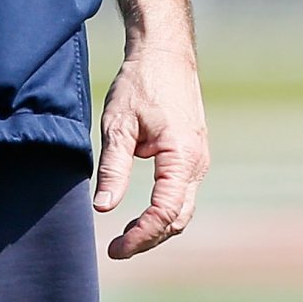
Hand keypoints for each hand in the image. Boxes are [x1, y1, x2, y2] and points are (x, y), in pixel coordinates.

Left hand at [92, 42, 207, 259]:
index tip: (114, 249)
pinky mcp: (192, 155)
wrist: (165, 51)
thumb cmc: (140, 83)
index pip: (165, 213)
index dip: (140, 236)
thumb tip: (104, 208)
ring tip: (124, 236)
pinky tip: (140, 214)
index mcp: (182, 156)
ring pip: (182, 209)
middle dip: (149, 239)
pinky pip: (182, 193)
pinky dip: (164, 210)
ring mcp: (198, 159)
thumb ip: (113, 168)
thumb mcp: (119, 124)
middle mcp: (197, 162)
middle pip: (178, 218)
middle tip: (116, 249)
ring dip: (157, 227)